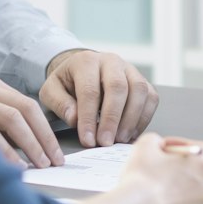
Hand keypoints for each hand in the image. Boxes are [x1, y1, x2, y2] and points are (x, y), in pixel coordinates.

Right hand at [0, 72, 62, 167]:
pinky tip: (15, 165)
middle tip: (55, 160)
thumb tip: (27, 149)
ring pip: (12, 118)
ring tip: (41, 164)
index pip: (27, 105)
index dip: (45, 130)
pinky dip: (6, 150)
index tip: (55, 152)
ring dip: (31, 144)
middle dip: (45, 137)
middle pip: (26, 109)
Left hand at [42, 49, 158, 148]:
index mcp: (86, 61)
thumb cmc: (67, 83)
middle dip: (112, 118)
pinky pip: (151, 97)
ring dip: (131, 119)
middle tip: (106, 142)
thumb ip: (60, 104)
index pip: (90, 91)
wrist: (83, 70)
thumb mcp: (51, 91)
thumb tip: (76, 119)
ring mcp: (130, 69)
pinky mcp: (143, 81)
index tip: (87, 140)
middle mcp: (111, 61)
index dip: (89, 118)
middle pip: (118, 87)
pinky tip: (131, 133)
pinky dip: (144, 118)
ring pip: (139, 90)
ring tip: (119, 139)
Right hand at [114, 134, 202, 203]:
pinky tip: (156, 197)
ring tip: (156, 181)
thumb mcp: (146, 144)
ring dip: (176, 183)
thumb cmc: (143, 181)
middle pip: (197, 170)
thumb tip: (157, 145)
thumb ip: (157, 140)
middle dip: (180, 165)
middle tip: (161, 163)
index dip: (183, 145)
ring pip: (190, 190)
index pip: (202, 149)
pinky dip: (172, 200)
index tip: (168, 148)